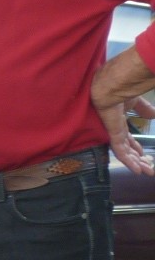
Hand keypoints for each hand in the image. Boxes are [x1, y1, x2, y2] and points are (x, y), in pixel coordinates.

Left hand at [91, 46, 154, 174]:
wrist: (112, 87)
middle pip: (127, 149)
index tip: (143, 155)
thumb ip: (144, 110)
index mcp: (119, 122)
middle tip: (148, 169)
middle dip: (137, 159)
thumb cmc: (121, 90)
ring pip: (124, 153)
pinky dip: (128, 161)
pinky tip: (136, 170)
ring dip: (135, 163)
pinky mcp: (112, 134)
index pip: (127, 139)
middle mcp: (115, 129)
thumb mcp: (135, 102)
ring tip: (145, 172)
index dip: (135, 148)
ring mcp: (113, 133)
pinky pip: (120, 151)